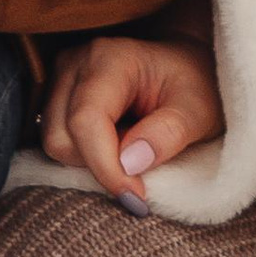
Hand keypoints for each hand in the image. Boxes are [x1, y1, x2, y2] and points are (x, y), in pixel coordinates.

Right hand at [40, 28, 223, 200]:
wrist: (186, 65)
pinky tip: (117, 143)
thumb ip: (169, 133)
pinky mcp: (57, 98)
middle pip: (62, 138)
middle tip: (144, 161)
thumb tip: (129, 163)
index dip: (106, 166)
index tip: (136, 198)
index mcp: (110, 58)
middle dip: (100, 164)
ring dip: (93, 161)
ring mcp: (60, 80)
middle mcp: (75, 64)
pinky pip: (58, 143)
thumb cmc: (196, 84)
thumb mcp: (200, 110)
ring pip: (55, 145)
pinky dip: (87, 156)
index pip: (86, 121)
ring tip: (132, 146)